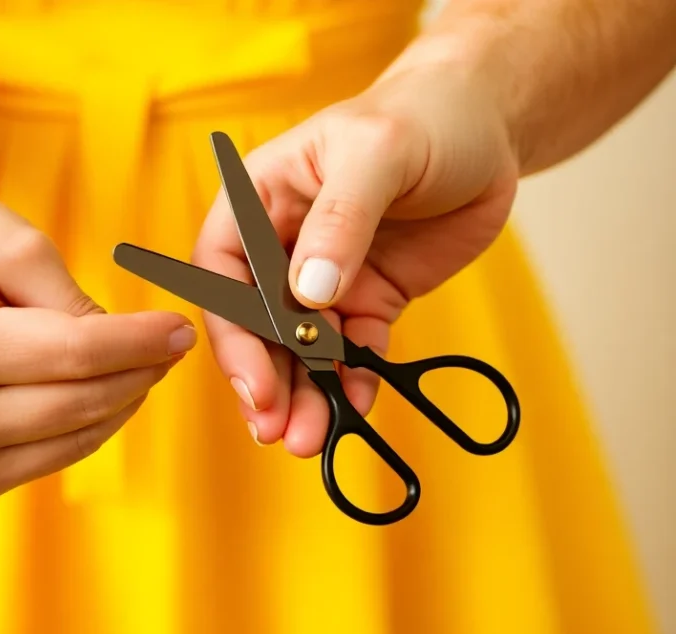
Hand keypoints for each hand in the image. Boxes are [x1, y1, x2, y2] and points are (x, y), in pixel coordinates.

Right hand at [0, 183, 196, 499]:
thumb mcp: (16, 244)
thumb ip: (74, 301)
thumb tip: (132, 350)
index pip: (77, 355)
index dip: (142, 342)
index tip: (183, 328)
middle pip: (82, 402)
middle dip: (141, 370)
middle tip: (173, 341)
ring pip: (78, 437)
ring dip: (122, 400)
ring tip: (139, 359)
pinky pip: (57, 456)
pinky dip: (91, 425)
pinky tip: (101, 389)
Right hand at [194, 64, 517, 456]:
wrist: (486, 128)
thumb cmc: (420, 118)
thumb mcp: (376, 153)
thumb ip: (340, 219)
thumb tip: (308, 292)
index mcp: (260, 201)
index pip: (223, 273)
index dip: (232, 332)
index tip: (254, 381)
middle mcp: (282, 246)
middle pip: (256, 325)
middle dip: (264, 380)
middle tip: (277, 430)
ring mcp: (326, 279)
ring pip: (301, 350)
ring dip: (303, 394)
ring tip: (308, 439)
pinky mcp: (369, 300)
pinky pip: (355, 352)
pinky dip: (353, 383)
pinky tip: (355, 408)